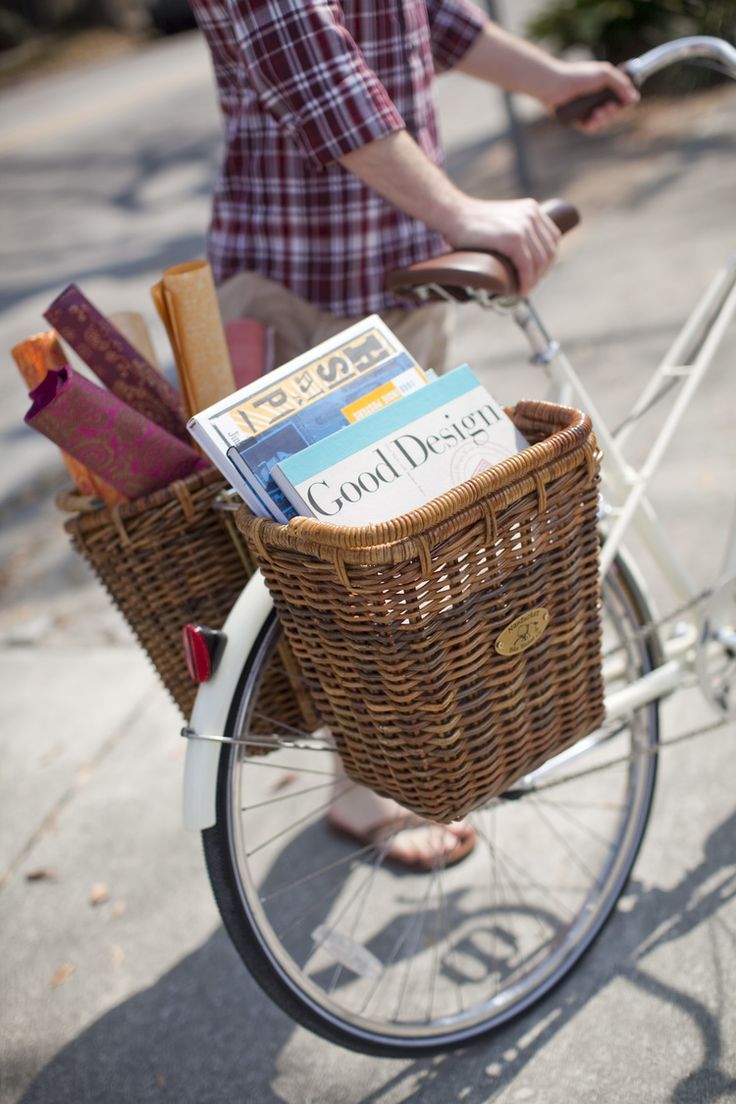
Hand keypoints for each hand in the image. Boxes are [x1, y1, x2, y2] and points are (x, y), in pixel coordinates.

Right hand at [444, 198, 561, 297]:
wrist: (452, 215)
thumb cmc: (471, 224)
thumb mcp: (502, 221)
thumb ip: (515, 230)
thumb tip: (521, 257)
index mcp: (531, 209)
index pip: (552, 239)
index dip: (546, 261)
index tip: (535, 275)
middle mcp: (531, 214)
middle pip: (549, 252)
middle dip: (541, 274)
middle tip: (527, 286)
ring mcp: (523, 225)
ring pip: (540, 262)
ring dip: (534, 281)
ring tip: (522, 290)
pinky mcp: (513, 238)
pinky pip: (527, 266)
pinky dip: (526, 281)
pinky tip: (520, 290)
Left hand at [545, 60, 638, 131]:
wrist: (556, 86)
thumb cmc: (579, 76)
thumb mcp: (605, 75)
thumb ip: (621, 84)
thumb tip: (634, 98)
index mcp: (603, 86)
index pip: (620, 97)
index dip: (624, 101)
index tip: (627, 101)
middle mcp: (595, 98)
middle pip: (613, 111)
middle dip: (614, 111)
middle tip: (608, 106)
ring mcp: (586, 110)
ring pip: (603, 121)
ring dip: (604, 118)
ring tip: (597, 113)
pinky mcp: (577, 120)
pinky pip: (590, 128)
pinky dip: (593, 125)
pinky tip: (590, 120)